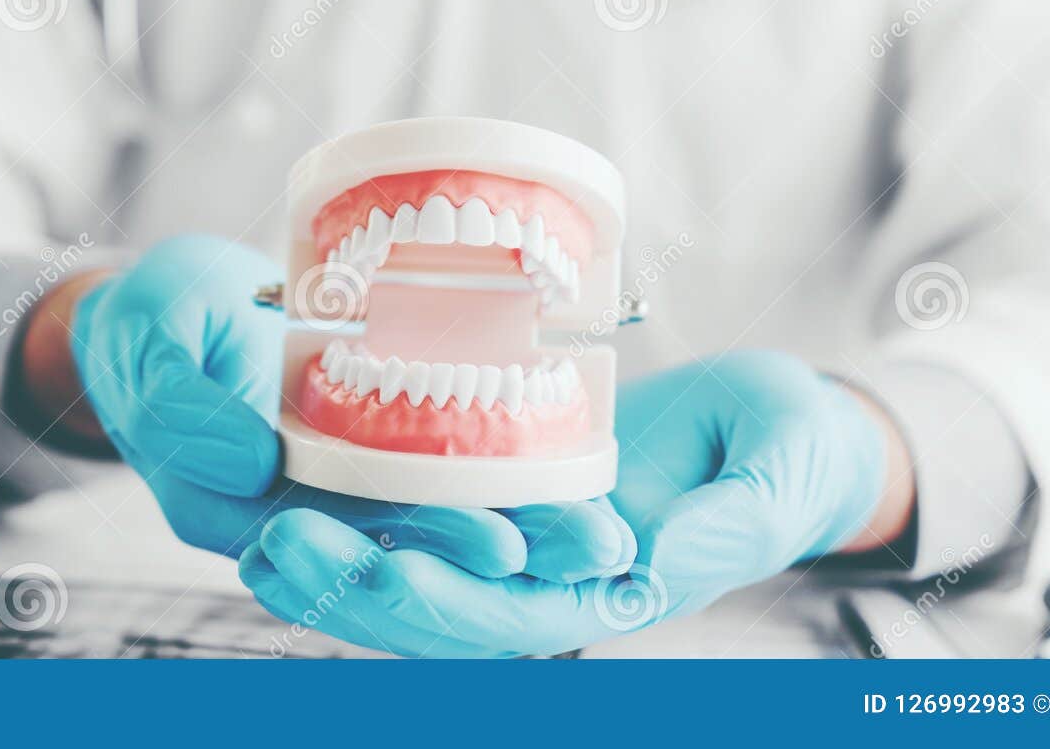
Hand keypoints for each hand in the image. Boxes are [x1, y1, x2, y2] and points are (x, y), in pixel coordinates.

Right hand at [25, 234, 630, 579]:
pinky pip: (431, 459)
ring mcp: (335, 476)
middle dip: (501, 542)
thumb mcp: (148, 347)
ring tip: (600, 518)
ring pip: (430, 507)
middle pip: (405, 539)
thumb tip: (250, 463)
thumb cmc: (146, 328)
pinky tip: (564, 461)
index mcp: (235, 508)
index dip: (420, 548)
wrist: (162, 314)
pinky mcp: (364, 438)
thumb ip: (186, 409)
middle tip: (588, 538)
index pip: (339, 543)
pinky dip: (494, 463)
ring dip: (515, 513)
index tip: (500, 543)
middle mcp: (297, 506)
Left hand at [239, 352, 909, 655]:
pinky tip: (300, 488)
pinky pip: (428, 505)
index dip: (448, 605)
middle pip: (442, 605)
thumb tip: (656, 562)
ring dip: (339, 560)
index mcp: (615, 593)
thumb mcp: (771, 482)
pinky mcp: (513, 485)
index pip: (518, 619)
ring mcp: (528, 537)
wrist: (774, 432)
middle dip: (358, 588)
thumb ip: (725, 526)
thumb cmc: (788, 455)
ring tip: (260, 532)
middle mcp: (556, 580)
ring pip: (420, 563)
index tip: (381, 571)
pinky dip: (366, 505)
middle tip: (275, 547)